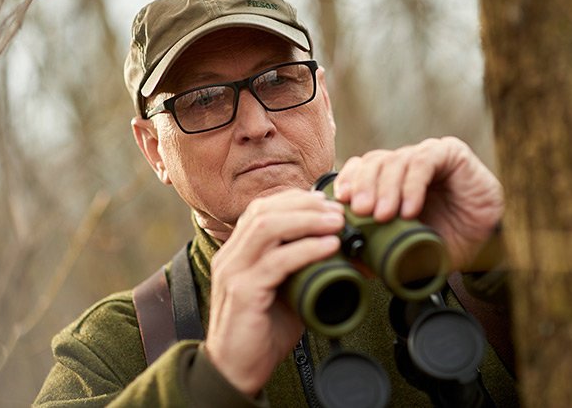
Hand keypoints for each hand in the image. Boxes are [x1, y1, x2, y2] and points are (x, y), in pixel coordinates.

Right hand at [204, 189, 342, 396]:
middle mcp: (230, 257)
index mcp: (237, 252)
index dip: (294, 199)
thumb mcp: (285, 292)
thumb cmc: (261, 332)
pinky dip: (306, 249)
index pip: (261, 209)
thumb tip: (340, 253)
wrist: (236, 370)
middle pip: (264, 211)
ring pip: (267, 228)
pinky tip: (329, 246)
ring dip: (307, 220)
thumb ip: (303, 270)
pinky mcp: (242, 292)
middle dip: (305, 205)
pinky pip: (276, 261)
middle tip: (337, 211)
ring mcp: (233, 272)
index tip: (325, 202)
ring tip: (336, 223)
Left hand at [332, 136, 503, 270]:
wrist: (488, 241)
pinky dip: (412, 185)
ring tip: (384, 215)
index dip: (349, 180)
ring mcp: (426, 155)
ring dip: (387, 189)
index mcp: (390, 179)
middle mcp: (406, 163)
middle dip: (364, 186)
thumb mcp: (408, 249)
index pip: (360, 168)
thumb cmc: (446, 240)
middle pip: (374, 162)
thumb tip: (356, 264)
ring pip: (396, 160)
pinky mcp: (449, 153)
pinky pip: (423, 162)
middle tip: (362, 212)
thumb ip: (383, 252)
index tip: (342, 202)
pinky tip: (410, 208)